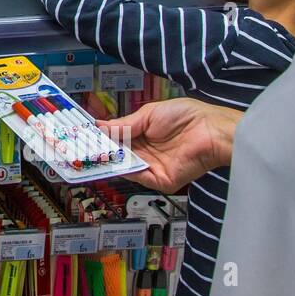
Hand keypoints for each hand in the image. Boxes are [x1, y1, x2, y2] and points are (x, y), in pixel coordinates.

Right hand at [99, 98, 240, 192]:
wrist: (211, 129)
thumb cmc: (187, 116)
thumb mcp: (149, 115)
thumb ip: (125, 124)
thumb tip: (100, 126)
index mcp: (144, 136)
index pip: (118, 141)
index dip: (103, 139)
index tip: (85, 137)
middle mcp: (147, 154)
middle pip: (119, 156)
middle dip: (102, 152)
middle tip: (83, 148)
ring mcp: (154, 168)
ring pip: (126, 168)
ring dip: (111, 161)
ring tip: (93, 153)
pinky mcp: (162, 180)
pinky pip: (139, 178)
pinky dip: (126, 171)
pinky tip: (114, 160)